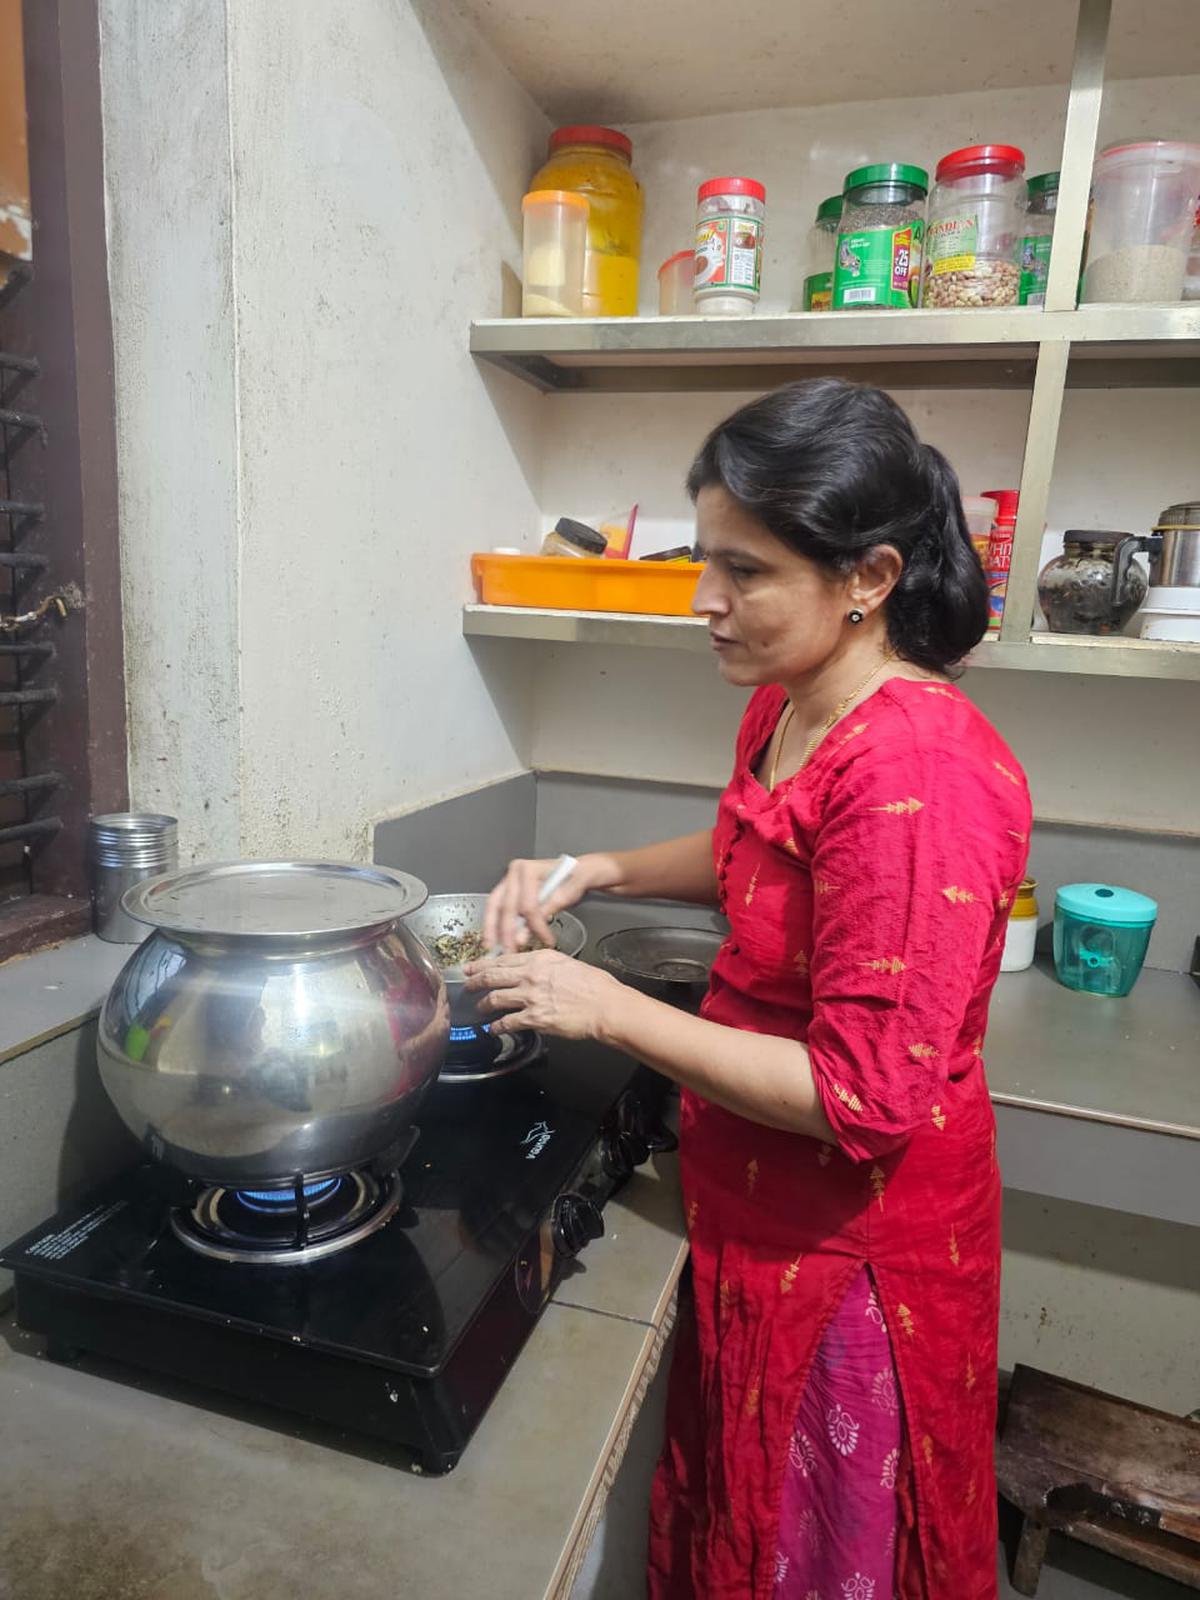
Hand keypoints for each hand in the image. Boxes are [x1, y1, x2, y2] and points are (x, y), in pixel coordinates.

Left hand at [464, 950, 624, 1041]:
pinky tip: (493, 1029)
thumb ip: (546, 965)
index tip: (473, 967)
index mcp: (540, 958)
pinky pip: (507, 1022)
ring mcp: (530, 996)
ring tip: (479, 1008)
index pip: (504, 959)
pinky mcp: (534, 1018)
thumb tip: (534, 970)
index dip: (484, 964)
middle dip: (475, 981)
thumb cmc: (595, 986)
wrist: (605, 1006)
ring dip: (483, 1004)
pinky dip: (496, 1026)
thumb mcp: (568, 963)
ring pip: (495, 999)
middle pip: (492, 976)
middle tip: (467, 985)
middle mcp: (531, 975)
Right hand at [483, 854, 614, 951]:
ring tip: (493, 948)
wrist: (574, 872)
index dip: (535, 926)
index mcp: (529, 870)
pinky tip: (495, 939)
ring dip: (492, 929)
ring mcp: (508, 880)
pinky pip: (496, 908)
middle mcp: (514, 872)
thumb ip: (544, 913)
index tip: (545, 940)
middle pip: (505, 905)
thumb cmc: (571, 878)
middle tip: (509, 950)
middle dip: (506, 932)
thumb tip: (522, 934)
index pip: (528, 904)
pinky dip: (494, 924)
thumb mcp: (564, 895)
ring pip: (494, 906)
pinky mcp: (507, 890)